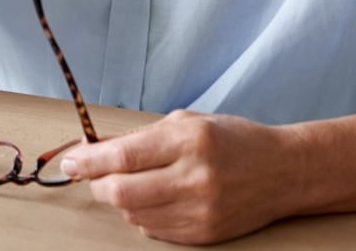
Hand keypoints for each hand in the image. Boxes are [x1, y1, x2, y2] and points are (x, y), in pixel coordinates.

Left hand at [60, 110, 304, 244]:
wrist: (284, 171)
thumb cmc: (232, 140)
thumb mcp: (187, 123)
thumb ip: (140, 137)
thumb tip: (94, 149)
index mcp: (189, 141)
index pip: (123, 156)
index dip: (88, 161)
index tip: (71, 161)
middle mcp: (195, 177)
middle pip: (122, 192)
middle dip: (98, 185)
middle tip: (96, 176)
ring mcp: (202, 210)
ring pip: (134, 213)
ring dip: (122, 200)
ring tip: (135, 183)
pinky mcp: (205, 233)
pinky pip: (154, 230)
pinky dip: (143, 215)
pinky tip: (156, 200)